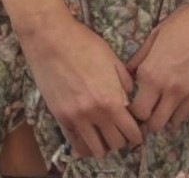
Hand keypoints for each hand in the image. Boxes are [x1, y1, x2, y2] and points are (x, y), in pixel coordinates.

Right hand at [16, 11, 143, 159]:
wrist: (51, 38)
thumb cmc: (83, 43)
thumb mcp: (112, 59)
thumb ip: (125, 83)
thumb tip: (129, 99)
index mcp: (111, 99)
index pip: (131, 133)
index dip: (137, 134)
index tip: (137, 130)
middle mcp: (94, 114)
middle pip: (115, 144)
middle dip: (122, 139)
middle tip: (121, 129)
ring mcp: (75, 118)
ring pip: (95, 150)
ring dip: (103, 145)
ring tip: (104, 133)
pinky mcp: (59, 118)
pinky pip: (75, 144)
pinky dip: (85, 145)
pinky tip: (89, 135)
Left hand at [127, 0, 188, 134]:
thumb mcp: (159, 31)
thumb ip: (142, 55)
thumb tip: (130, 71)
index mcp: (151, 71)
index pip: (136, 108)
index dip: (134, 108)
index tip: (137, 102)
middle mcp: (167, 87)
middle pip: (152, 123)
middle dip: (147, 119)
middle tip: (149, 111)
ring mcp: (188, 93)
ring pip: (170, 122)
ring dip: (164, 118)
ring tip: (164, 108)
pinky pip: (188, 113)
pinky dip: (180, 113)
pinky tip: (179, 105)